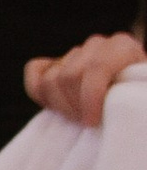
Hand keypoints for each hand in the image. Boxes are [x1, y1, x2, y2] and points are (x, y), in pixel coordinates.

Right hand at [25, 33, 143, 125]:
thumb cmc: (140, 102)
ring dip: (60, 106)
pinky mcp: (56, 62)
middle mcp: (98, 45)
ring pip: (50, 78)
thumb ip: (134, 93)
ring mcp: (76, 53)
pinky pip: (34, 71)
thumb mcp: (142, 95)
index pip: (95, 67)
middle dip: (74, 106)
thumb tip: (115, 100)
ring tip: (78, 118)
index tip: (93, 122)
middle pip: (68, 75)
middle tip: (87, 124)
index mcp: (123, 48)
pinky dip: (38, 92)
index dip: (90, 97)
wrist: (135, 98)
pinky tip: (57, 107)